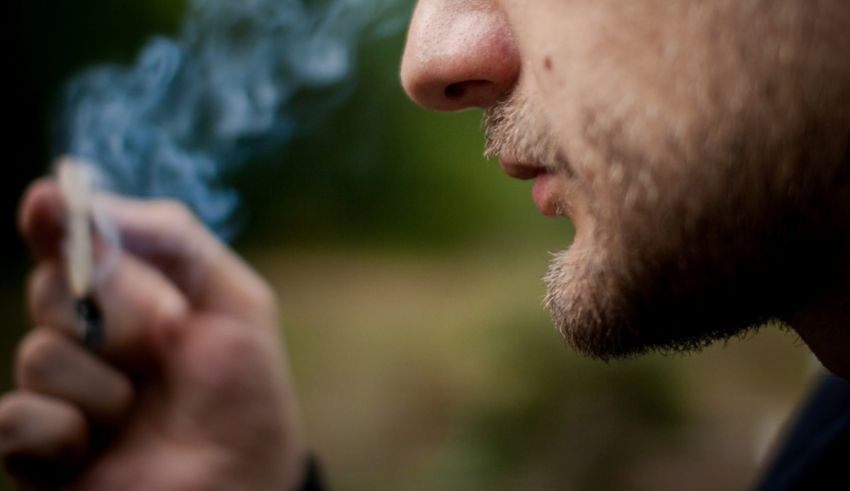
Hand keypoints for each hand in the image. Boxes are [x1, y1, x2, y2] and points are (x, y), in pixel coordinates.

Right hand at [0, 180, 304, 489]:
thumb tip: (92, 205)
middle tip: (169, 334)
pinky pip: (16, 419)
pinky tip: (98, 447)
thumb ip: (177, 242)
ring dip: (108, 385)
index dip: (54, 220)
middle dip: (116, 309)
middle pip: (51, 290)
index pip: (72, 246)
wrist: (245, 480)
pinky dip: (65, 431)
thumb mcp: (237, 304)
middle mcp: (87, 338)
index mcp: (131, 299)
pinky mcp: (38, 450)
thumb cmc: (247, 395)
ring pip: (40, 355)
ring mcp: (61, 392)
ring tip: (144, 410)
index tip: (48, 202)